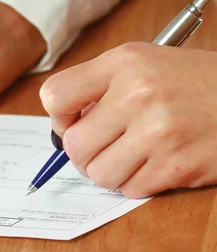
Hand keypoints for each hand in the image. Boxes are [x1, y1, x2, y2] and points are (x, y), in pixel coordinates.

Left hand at [40, 42, 216, 197]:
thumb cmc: (196, 82)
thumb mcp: (146, 63)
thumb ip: (99, 87)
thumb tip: (60, 127)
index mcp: (125, 63)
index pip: (55, 96)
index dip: (58, 116)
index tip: (72, 121)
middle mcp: (138, 94)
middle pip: (73, 145)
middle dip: (83, 153)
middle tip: (103, 147)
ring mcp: (159, 133)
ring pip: (98, 173)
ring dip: (110, 171)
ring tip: (132, 156)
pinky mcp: (178, 166)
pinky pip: (131, 189)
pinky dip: (138, 182)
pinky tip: (158, 163)